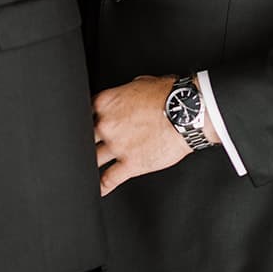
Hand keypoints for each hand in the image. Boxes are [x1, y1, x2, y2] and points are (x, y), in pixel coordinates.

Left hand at [93, 74, 190, 195]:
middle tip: (84, 146)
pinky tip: (98, 188)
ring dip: (90, 163)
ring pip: (93, 159)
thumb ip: (125, 93)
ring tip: (87, 167)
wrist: (188, 113)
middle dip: (85, 141)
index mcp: (106, 102)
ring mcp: (117, 146)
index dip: (86, 120)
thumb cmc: (169, 95)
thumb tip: (125, 98)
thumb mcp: (141, 82)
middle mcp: (107, 124)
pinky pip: (109, 179)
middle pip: (84, 136)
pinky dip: (101, 186)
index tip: (86, 125)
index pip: (84, 112)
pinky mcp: (131, 164)